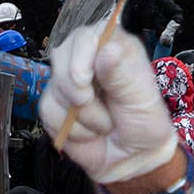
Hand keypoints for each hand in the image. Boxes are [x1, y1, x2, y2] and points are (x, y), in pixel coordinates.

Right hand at [41, 17, 181, 192]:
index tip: (83, 78)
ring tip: (105, 124)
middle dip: (74, 86)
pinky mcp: (55, 105)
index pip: (87, 33)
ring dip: (82, 115)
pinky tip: (89, 133)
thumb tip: (106, 49)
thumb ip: (123, 74)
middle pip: (60, 54)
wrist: (134, 160)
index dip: (80, 52)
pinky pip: (49, 112)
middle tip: (91, 102)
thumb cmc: (145, 124)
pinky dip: (72, 129)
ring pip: (54, 88)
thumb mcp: (142, 99)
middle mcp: (88, 60)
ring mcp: (69, 82)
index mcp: (113, 49)